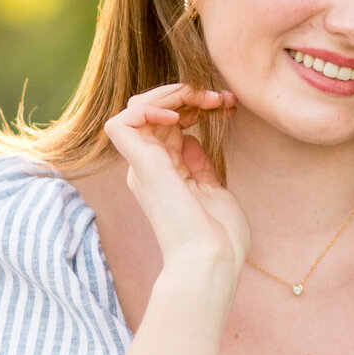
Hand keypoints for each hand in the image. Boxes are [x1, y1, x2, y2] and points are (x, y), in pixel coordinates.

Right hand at [101, 83, 249, 282]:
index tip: (228, 105)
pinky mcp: (140, 166)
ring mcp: (142, 165)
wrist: (211, 260)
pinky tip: (181, 116)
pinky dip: (150, 108)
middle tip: (222, 97)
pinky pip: (124, 121)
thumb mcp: (213, 191)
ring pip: (137, 106)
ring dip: (173, 94)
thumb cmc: (220, 238)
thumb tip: (192, 140)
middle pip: (154, 109)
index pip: (170, 123)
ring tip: (206, 98)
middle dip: (188, 94)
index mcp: (164, 173)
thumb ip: (200, 166)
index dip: (195, 105)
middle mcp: (148, 166)